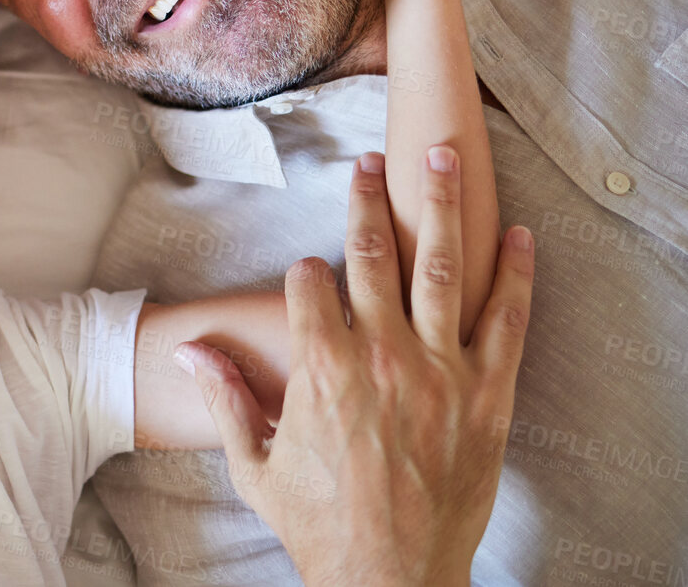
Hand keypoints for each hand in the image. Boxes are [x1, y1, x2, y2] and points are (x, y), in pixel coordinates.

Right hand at [175, 149, 533, 586]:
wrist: (390, 577)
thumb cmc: (320, 524)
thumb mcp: (254, 463)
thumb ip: (222, 398)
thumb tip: (183, 354)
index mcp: (320, 368)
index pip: (308, 285)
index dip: (303, 274)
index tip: (305, 270)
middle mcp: (381, 356)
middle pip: (371, 255)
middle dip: (366, 200)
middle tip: (370, 160)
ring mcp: (439, 372)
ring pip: (439, 269)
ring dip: (440, 208)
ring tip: (444, 159)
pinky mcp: (486, 396)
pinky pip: (505, 322)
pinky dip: (515, 275)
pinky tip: (520, 236)